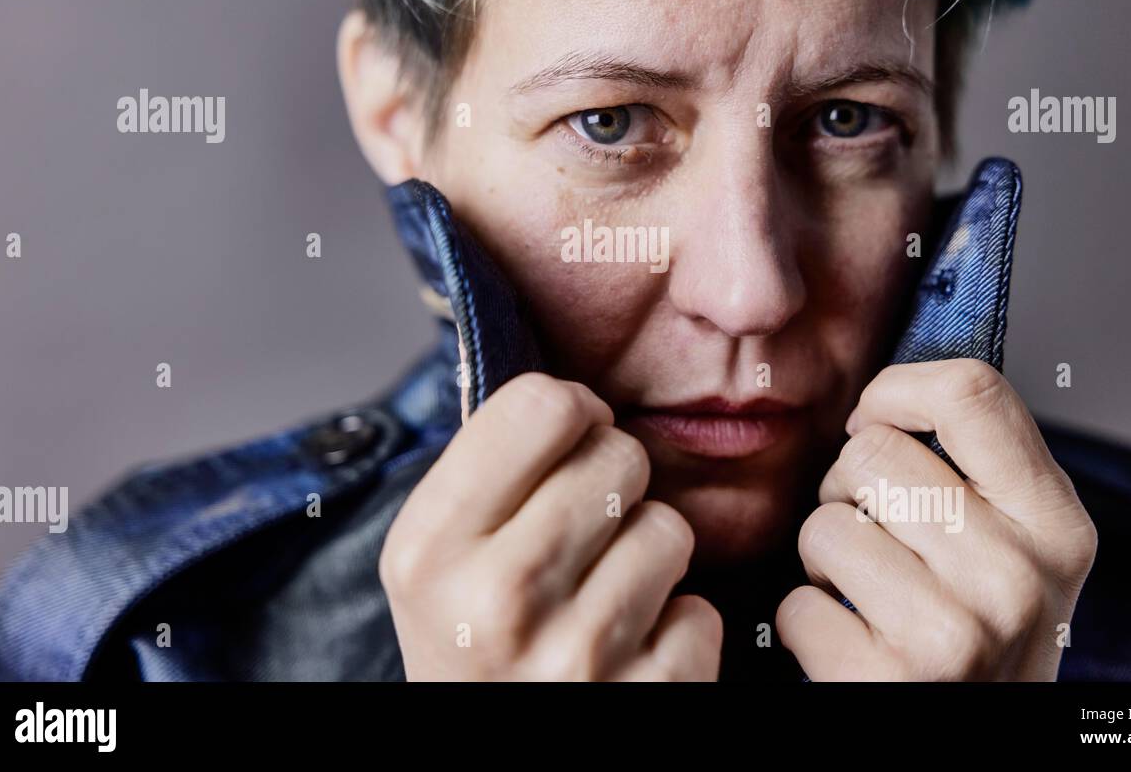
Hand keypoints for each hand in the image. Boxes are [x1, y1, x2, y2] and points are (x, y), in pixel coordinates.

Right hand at [379, 372, 721, 679]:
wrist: (492, 760)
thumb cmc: (471, 644)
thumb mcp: (435, 560)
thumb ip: (485, 471)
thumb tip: (568, 394)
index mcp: (429, 545)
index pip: (540, 404)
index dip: (570, 413)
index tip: (570, 441)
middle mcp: (496, 597)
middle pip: (618, 455)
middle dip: (615, 482)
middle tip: (586, 529)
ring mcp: (576, 654)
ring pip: (668, 527)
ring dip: (647, 555)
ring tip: (604, 595)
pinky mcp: (649, 697)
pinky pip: (701, 609)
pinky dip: (675, 627)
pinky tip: (630, 650)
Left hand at [777, 359, 1097, 680]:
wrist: (979, 744)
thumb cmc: (981, 633)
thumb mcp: (1019, 548)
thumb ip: (980, 471)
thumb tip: (888, 398)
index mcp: (1056, 524)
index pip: (971, 391)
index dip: (896, 391)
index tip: (873, 422)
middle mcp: (1017, 576)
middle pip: (872, 451)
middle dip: (849, 488)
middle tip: (878, 539)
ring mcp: (956, 633)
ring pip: (825, 523)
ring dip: (825, 558)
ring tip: (866, 594)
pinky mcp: (889, 681)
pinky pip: (796, 602)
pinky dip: (806, 622)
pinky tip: (851, 646)